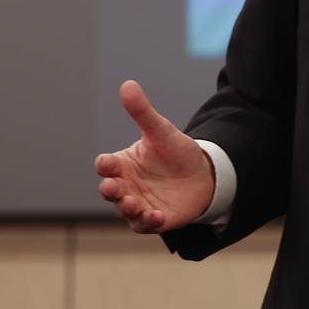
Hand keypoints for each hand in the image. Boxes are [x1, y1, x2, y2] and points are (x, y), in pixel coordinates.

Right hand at [94, 80, 213, 233]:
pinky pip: (145, 224)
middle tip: (112, 187)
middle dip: (109, 190)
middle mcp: (126, 185)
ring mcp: (139, 204)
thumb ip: (142, 112)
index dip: (105, 165)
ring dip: (126, 207)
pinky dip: (147, 221)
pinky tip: (155, 215)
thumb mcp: (161, 130)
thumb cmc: (176, 151)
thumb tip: (127, 84)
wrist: (204, 174)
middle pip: (110, 190)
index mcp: (123, 164)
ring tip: (132, 203)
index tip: (108, 163)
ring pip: (125, 210)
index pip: (106, 165)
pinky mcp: (155, 218)